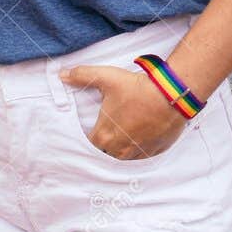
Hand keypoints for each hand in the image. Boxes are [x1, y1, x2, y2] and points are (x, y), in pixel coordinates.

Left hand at [59, 65, 188, 159]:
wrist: (170, 95)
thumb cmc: (136, 88)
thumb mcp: (105, 78)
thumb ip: (80, 76)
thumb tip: (62, 75)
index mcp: (104, 136)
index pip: (89, 143)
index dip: (89, 135)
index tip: (92, 127)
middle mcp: (120, 149)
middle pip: (106, 151)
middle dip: (105, 142)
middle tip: (109, 128)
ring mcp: (139, 152)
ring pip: (124, 156)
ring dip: (121, 147)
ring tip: (123, 133)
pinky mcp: (155, 151)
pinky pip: (142, 155)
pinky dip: (139, 148)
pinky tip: (140, 137)